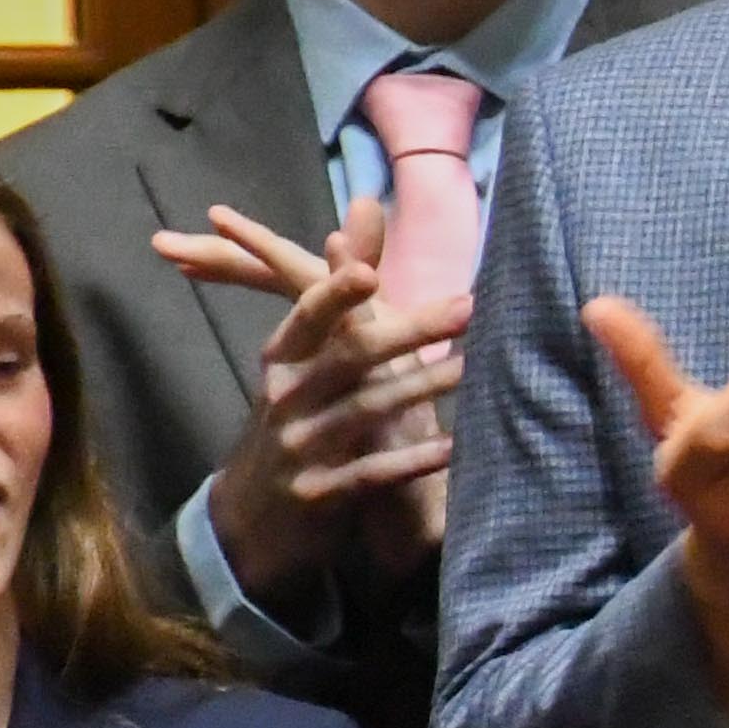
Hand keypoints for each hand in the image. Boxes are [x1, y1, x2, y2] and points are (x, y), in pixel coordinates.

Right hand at [161, 201, 465, 594]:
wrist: (254, 520)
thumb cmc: (297, 422)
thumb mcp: (307, 359)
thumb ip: (342, 288)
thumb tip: (364, 207)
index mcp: (282, 360)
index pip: (305, 320)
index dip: (332, 296)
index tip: (366, 273)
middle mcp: (286, 398)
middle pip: (348, 357)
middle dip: (406, 332)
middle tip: (465, 307)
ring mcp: (300, 447)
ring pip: (365, 410)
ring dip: (422, 388)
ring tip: (473, 369)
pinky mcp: (320, 494)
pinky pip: (372, 473)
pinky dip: (413, 459)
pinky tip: (454, 447)